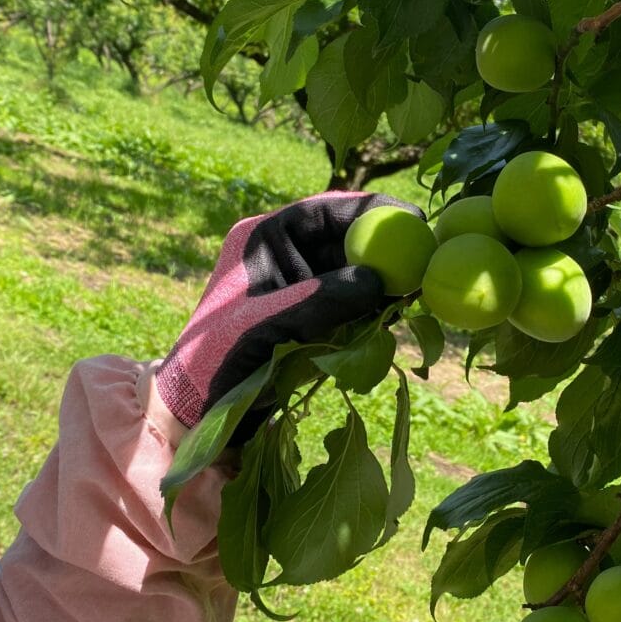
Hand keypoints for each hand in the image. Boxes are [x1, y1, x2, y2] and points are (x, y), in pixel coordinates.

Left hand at [156, 191, 421, 437]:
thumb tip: (377, 280)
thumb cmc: (216, 362)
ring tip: (411, 296)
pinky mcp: (311, 315)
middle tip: (425, 262)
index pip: (325, 211)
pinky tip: (392, 320)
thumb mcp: (268, 326)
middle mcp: (283, 254)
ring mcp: (298, 285)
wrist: (195, 411)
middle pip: (347, 238)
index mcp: (262, 240)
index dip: (372, 210)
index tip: (413, 218)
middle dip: (385, 249)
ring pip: (355, 270)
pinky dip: (373, 309)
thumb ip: (321, 299)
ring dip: (383, 282)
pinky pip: (352, 301)